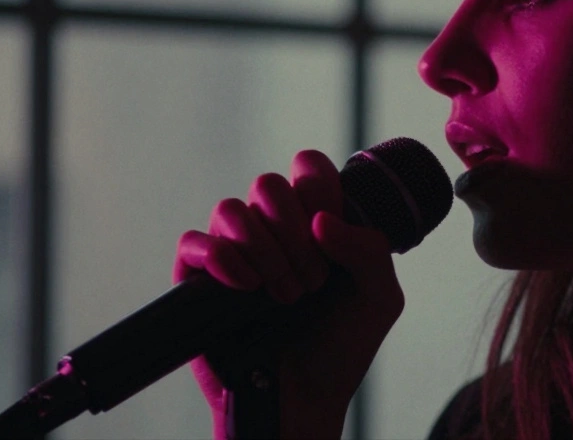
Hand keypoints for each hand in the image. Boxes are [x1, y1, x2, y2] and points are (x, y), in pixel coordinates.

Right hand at [172, 149, 404, 439]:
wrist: (305, 402)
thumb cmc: (341, 349)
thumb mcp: (379, 298)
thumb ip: (369, 250)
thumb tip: (322, 221)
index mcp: (314, 223)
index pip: (307, 169)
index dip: (318, 185)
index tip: (329, 226)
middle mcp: (272, 230)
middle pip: (268, 184)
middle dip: (294, 231)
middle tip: (315, 281)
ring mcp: (234, 253)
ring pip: (231, 209)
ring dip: (264, 249)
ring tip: (286, 296)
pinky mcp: (198, 283)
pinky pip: (193, 242)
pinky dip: (221, 257)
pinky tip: (247, 286)